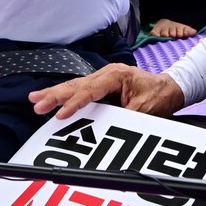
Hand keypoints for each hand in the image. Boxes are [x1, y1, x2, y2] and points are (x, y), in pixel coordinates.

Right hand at [29, 65, 184, 119]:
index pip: (89, 90)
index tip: (60, 114)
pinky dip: (65, 95)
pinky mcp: (102, 86)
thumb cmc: (159, 96)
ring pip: (75, 86)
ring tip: (35, 98)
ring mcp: (103, 79)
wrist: (170, 88)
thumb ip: (124, 118)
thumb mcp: (145, 110)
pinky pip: (80, 90)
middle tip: (36, 103)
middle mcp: (107, 74)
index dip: (74, 104)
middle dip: (55, 95)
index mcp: (116, 75)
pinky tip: (52, 99)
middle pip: (76, 84)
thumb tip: (108, 131)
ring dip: (55, 93)